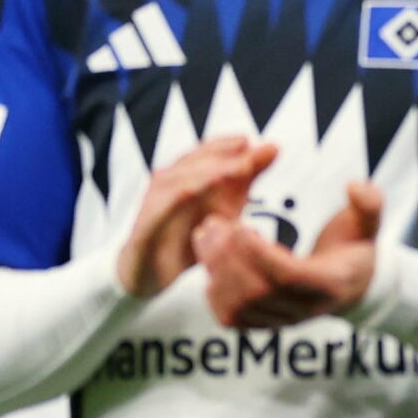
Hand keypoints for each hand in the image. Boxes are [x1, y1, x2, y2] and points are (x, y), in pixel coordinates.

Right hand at [115, 136, 277, 298]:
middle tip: (250, 158)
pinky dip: (174, 199)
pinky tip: (191, 194)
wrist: (152, 274)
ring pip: (177, 179)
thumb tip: (274, 147)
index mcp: (187, 174)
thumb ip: (245, 176)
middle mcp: (168, 183)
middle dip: (222, 157)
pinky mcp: (144, 227)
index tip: (253, 143)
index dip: (228, 145)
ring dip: (205, 173)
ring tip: (233, 172)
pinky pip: (158, 210)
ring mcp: (154, 203)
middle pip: (194, 161)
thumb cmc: (190, 233)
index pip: (207, 151)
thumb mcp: (226, 204)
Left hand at [191, 180, 383, 329]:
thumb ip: (369, 203)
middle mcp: (305, 308)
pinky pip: (232, 318)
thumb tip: (353, 185)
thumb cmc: (355, 249)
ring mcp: (283, 320)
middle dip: (227, 258)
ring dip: (215, 272)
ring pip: (239, 308)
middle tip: (211, 225)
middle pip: (256, 294)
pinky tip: (211, 263)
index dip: (259, 254)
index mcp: (329, 283)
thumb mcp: (368, 223)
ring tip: (205, 237)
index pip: (288, 276)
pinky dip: (214, 293)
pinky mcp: (265, 323)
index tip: (240, 226)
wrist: (352, 286)